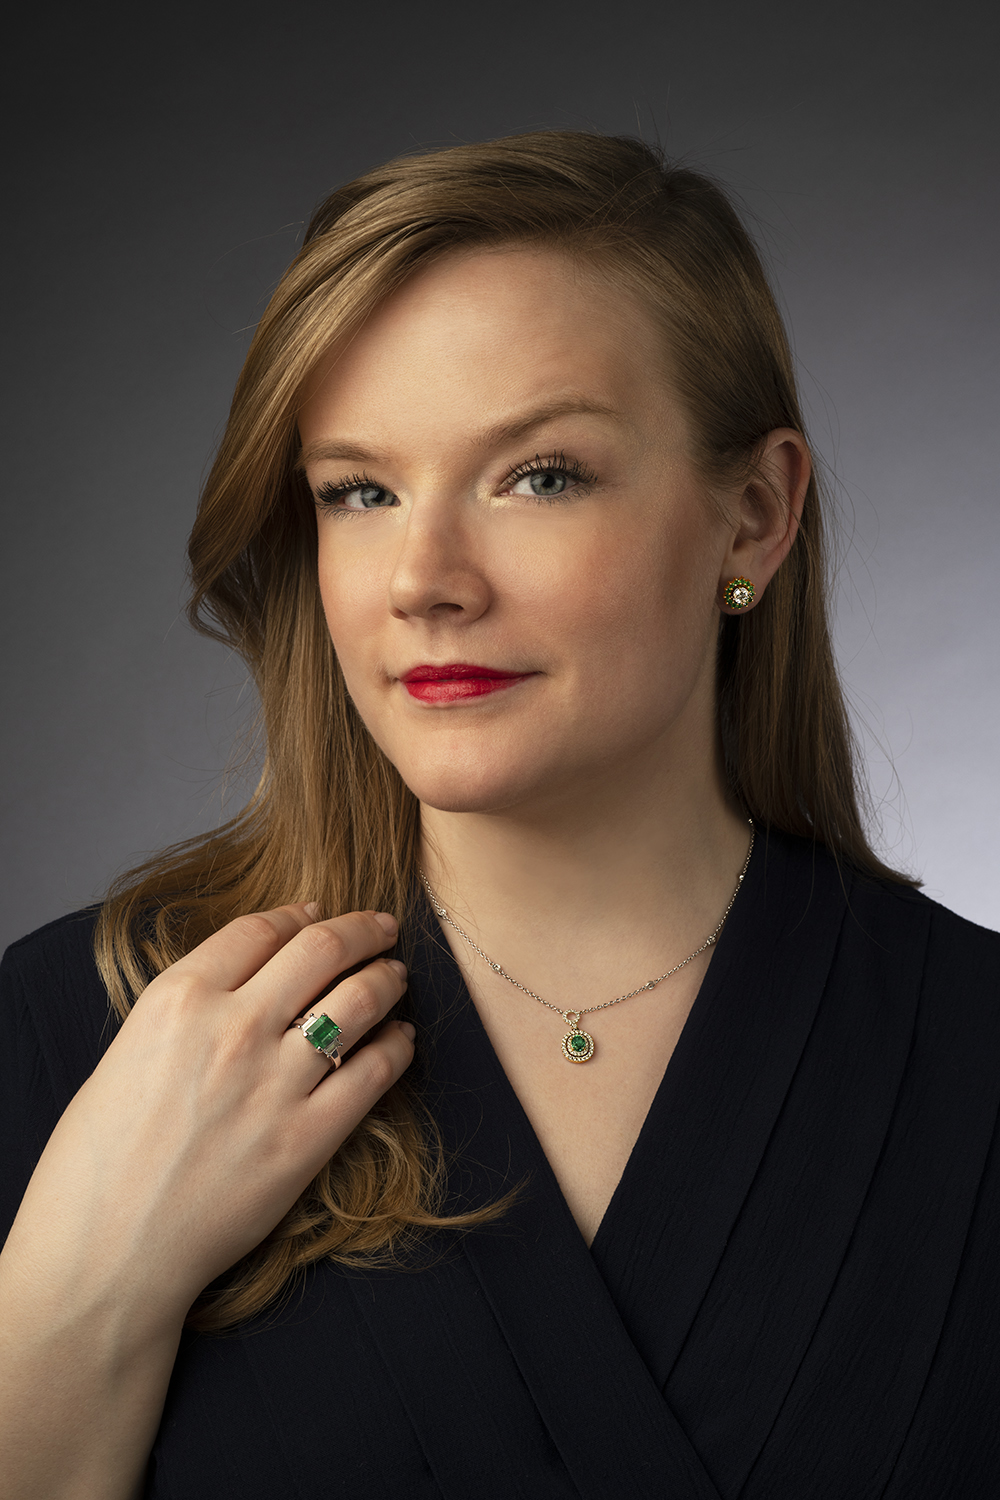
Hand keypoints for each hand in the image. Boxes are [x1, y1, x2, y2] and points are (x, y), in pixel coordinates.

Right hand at [5, 904, 413, 1324]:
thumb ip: (186, 1011)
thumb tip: (240, 987)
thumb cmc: (97, 1164)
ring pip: (359, 1000)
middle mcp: (232, 1028)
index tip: (316, 913)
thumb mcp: (127, 1053)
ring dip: (387, 979)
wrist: (107, 1254)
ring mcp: (276, 1082)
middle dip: (362, 929)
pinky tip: (400, 1040)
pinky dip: (396, 1047)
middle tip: (382, 927)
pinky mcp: (309, 1138)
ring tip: (396, 975)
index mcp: (178, 999)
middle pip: (321, 949)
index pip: (259, 929)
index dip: (298, 914)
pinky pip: (374, 1072)